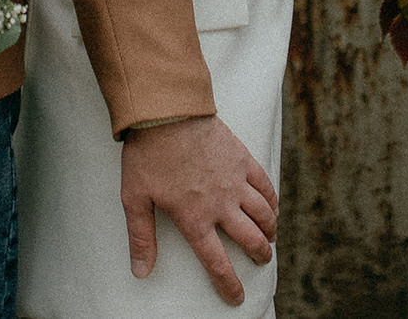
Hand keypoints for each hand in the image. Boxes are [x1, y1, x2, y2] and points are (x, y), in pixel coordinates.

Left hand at [118, 116, 278, 303]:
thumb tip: (141, 272)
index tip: (237, 297)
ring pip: (263, 214)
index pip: (216, 262)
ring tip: (270, 236)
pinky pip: (264, 185)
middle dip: (259, 254)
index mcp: (194, 219)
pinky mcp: (242, 159)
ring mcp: (235, 181)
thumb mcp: (134, 199)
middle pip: (249, 239)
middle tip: (262, 259)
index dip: (229, 284)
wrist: (166, 111)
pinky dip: (272, 199)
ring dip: (269, 229)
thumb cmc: (147, 155)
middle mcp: (220, 205)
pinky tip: (272, 206)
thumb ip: (141, 238)